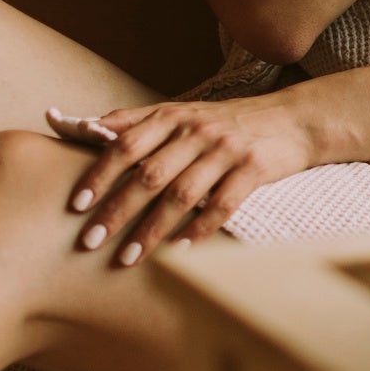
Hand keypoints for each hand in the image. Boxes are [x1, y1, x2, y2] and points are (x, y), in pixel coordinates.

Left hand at [61, 95, 316, 264]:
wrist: (293, 119)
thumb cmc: (228, 122)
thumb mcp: (182, 112)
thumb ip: (136, 121)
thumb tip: (85, 127)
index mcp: (173, 117)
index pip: (126, 145)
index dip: (99, 175)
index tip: (76, 206)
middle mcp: (197, 131)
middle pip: (148, 174)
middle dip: (116, 211)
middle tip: (88, 243)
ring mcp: (226, 150)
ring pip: (182, 194)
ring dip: (151, 230)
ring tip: (126, 258)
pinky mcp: (254, 168)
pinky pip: (222, 205)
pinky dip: (199, 231)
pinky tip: (179, 253)